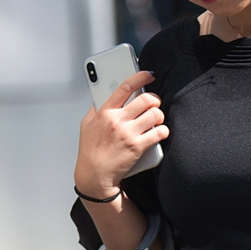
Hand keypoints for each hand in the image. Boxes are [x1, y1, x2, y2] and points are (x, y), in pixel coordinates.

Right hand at [75, 69, 167, 196]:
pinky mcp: (137, 147)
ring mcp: (128, 134)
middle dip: (154, 99)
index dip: (140, 77)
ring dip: (159, 115)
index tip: (148, 74)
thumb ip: (97, 108)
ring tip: (156, 119)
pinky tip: (160, 132)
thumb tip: (106, 94)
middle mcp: (117, 121)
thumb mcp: (87, 124)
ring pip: (155, 114)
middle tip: (154, 103)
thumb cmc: (90, 150)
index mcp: (105, 112)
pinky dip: (163, 131)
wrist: (94, 175)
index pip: (125, 87)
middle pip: (145, 99)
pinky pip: (159, 133)